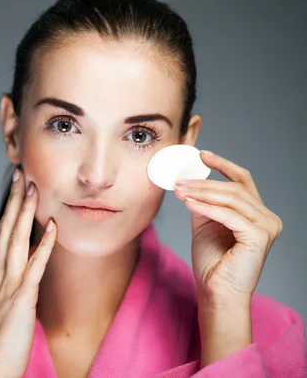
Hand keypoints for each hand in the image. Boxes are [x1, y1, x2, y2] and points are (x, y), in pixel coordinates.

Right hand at [0, 168, 56, 377]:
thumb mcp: (1, 304)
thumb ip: (9, 283)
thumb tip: (21, 267)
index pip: (2, 233)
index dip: (10, 209)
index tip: (18, 188)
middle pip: (6, 229)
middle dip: (14, 200)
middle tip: (21, 174)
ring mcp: (8, 284)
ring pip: (16, 239)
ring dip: (25, 212)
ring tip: (32, 188)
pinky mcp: (21, 298)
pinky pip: (35, 266)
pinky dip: (43, 243)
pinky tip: (51, 225)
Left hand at [173, 150, 282, 305]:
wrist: (216, 292)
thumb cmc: (212, 263)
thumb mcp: (205, 224)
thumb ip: (204, 203)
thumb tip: (191, 180)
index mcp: (257, 214)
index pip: (243, 181)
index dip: (223, 165)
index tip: (202, 155)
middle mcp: (267, 218)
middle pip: (234, 188)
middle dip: (203, 182)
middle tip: (179, 180)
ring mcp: (267, 227)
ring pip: (231, 198)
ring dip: (201, 192)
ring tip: (179, 190)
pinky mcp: (259, 236)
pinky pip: (228, 215)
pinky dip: (206, 207)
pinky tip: (188, 202)